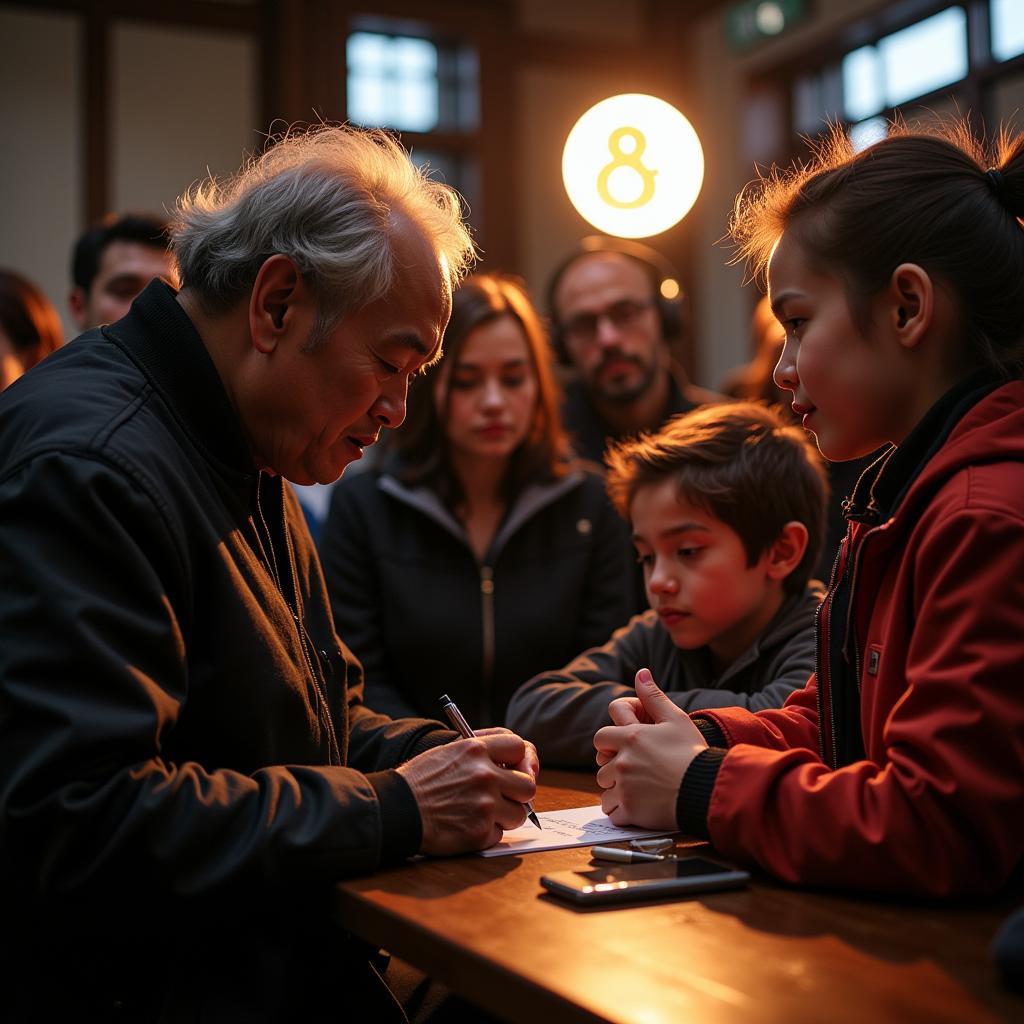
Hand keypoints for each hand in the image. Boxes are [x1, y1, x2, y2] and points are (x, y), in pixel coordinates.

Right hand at [397, 731, 537, 855]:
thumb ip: (480, 753)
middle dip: (518, 793)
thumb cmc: (419, 781)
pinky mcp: (480, 832)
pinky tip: (466, 826)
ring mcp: (485, 805)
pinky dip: (487, 834)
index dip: (519, 760)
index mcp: (476, 749)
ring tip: (481, 814)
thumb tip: (511, 761)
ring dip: (505, 816)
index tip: (513, 769)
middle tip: (504, 798)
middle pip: (528, 785)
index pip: (519, 747)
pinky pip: (499, 834)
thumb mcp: (448, 751)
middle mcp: (485, 775)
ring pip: (518, 813)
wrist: (396, 809)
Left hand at [593, 668, 707, 828]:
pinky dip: (620, 810)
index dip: (611, 741)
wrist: (706, 789)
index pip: (602, 737)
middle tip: (634, 770)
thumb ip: (653, 696)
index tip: (626, 747)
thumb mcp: (676, 719)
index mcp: (630, 737)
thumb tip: (640, 673)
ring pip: (605, 788)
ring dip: (616, 789)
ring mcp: (624, 787)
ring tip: (639, 789)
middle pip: (601, 764)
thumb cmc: (693, 753)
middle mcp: (622, 761)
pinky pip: (612, 811)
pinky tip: (637, 806)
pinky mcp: (629, 810)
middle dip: (612, 766)